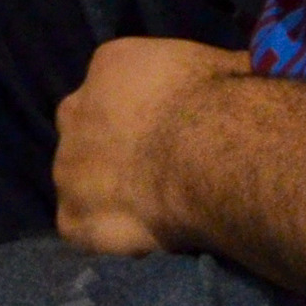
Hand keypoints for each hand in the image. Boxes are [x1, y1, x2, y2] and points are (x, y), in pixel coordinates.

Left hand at [56, 35, 246, 255]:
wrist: (211, 154)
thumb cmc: (226, 103)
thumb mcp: (223, 66)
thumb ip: (209, 75)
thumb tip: (238, 73)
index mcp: (109, 65)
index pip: (112, 90)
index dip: (139, 117)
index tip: (167, 135)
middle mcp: (75, 112)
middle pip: (87, 134)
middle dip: (114, 152)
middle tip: (156, 174)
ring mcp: (67, 167)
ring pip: (82, 184)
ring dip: (110, 196)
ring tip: (154, 213)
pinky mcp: (72, 218)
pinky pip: (85, 231)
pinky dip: (109, 238)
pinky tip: (143, 241)